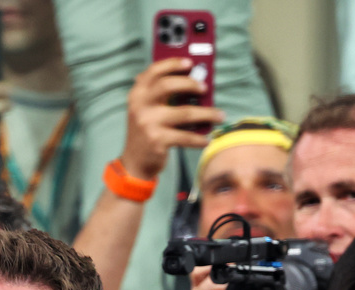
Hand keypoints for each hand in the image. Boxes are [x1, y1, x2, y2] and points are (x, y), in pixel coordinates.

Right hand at [120, 58, 224, 180]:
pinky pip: (185, 137)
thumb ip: (162, 95)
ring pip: (184, 113)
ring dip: (207, 114)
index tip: (190, 62)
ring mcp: (148, 123)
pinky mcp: (157, 141)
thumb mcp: (147, 109)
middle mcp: (140, 106)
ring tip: (220, 115)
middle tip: (205, 88)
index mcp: (137, 94)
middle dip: (190, 84)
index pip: (154, 71)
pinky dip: (199, 139)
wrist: (134, 162)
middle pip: (167, 86)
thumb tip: (195, 81)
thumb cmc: (147, 131)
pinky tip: (207, 139)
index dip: (172, 64)